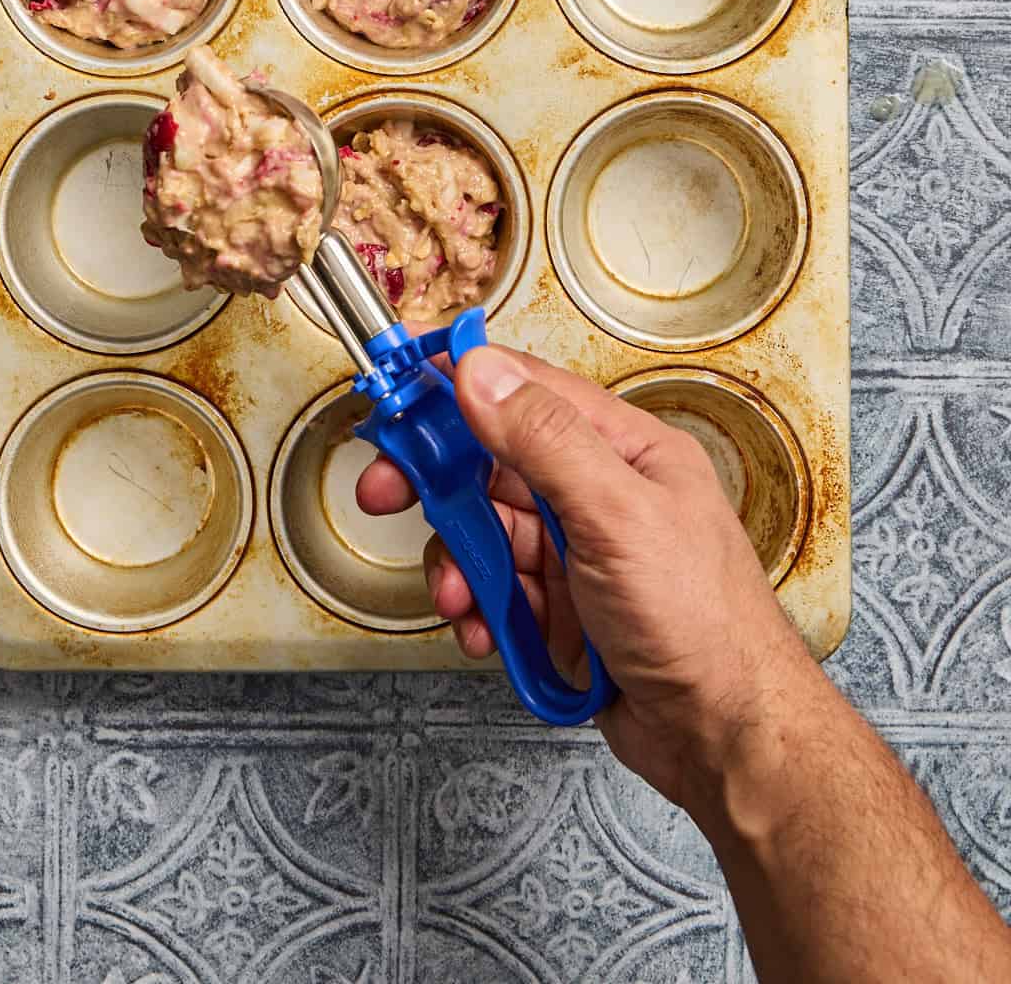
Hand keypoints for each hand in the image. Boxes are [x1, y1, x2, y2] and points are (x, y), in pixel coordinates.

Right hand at [357, 342, 818, 807]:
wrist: (725, 738)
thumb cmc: (703, 623)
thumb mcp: (617, 515)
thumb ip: (546, 440)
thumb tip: (481, 371)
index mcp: (624, 448)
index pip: (525, 387)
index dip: (457, 375)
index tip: (396, 370)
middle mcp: (598, 491)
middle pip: (491, 461)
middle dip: (434, 479)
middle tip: (384, 491)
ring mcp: (579, 551)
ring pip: (485, 531)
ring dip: (459, 562)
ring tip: (462, 598)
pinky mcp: (562, 607)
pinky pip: (496, 590)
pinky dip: (480, 610)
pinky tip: (489, 633)